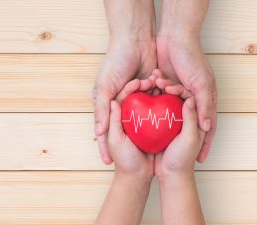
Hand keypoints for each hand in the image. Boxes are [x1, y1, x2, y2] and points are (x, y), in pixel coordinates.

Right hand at [94, 39, 155, 163]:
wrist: (135, 40)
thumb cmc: (114, 62)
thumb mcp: (104, 87)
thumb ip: (102, 110)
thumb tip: (98, 133)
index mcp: (107, 102)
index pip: (105, 129)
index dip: (106, 146)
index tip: (108, 163)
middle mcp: (121, 101)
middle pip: (125, 126)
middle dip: (130, 140)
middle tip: (135, 156)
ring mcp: (137, 96)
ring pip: (142, 116)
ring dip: (147, 123)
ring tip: (153, 142)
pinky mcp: (151, 89)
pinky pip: (155, 103)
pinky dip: (159, 108)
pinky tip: (166, 122)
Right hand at [154, 84, 205, 178]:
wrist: (170, 176)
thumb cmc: (182, 159)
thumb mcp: (189, 139)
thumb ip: (191, 119)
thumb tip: (190, 99)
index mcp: (194, 117)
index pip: (188, 95)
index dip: (178, 87)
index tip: (167, 85)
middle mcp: (181, 115)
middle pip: (173, 94)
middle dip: (165, 84)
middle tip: (155, 77)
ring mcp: (168, 119)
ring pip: (162, 98)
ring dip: (155, 88)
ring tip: (146, 80)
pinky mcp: (156, 124)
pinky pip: (151, 108)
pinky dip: (146, 99)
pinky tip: (138, 93)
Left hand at [157, 0, 215, 162]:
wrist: (174, 37)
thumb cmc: (192, 59)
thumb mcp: (201, 84)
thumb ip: (204, 104)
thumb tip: (208, 127)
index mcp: (201, 98)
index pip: (204, 127)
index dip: (204, 144)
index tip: (199, 162)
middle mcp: (189, 97)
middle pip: (183, 122)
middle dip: (175, 136)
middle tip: (167, 151)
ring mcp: (174, 91)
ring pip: (167, 111)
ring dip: (159, 117)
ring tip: (149, 131)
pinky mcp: (162, 84)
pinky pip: (155, 99)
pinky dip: (150, 103)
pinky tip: (140, 114)